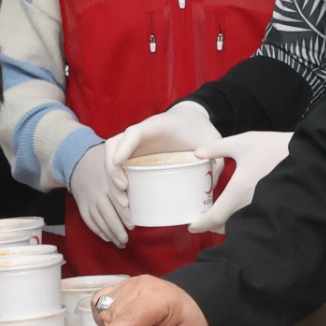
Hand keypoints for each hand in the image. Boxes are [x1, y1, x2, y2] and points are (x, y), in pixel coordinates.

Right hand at [69, 144, 129, 247]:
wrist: (76, 160)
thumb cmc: (102, 160)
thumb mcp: (114, 161)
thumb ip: (126, 173)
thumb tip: (143, 187)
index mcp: (107, 181)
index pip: (117, 200)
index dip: (124, 214)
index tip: (132, 225)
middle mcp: (97, 192)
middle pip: (107, 214)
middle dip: (117, 228)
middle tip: (126, 239)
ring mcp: (88, 199)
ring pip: (98, 220)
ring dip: (109, 233)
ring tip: (120, 243)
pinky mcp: (82, 204)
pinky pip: (88, 220)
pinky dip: (97, 231)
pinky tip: (106, 238)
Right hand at [103, 101, 218, 196]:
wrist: (192, 121)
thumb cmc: (200, 131)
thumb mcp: (211, 142)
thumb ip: (214, 162)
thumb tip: (208, 188)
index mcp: (158, 125)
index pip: (134, 132)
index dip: (124, 146)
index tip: (120, 163)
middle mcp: (140, 134)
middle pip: (114, 147)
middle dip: (113, 171)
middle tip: (124, 195)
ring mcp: (134, 145)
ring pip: (112, 159)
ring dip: (112, 181)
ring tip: (124, 204)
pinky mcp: (135, 156)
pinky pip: (118, 167)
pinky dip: (116, 184)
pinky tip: (126, 202)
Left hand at [191, 131, 290, 231]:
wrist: (309, 156)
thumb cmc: (274, 147)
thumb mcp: (243, 142)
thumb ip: (217, 147)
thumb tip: (197, 153)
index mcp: (239, 190)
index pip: (215, 217)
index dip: (201, 224)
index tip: (192, 226)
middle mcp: (250, 205)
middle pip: (226, 226)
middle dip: (214, 225)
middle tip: (204, 219)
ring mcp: (263, 210)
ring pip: (240, 225)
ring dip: (229, 223)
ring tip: (220, 214)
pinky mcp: (274, 210)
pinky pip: (254, 221)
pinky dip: (244, 220)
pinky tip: (241, 210)